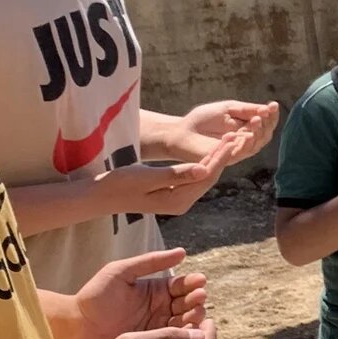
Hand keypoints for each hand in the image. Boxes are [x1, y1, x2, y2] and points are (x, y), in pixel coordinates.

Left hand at [69, 247, 207, 338]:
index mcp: (156, 292)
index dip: (193, 283)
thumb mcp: (121, 272)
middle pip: (188, 305)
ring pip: (186, 324)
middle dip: (197, 301)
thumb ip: (150, 262)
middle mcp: (161, 311)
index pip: (182, 286)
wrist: (76, 327)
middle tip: (198, 299)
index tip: (199, 282)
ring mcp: (159, 330)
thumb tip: (182, 252)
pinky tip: (189, 335)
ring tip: (196, 315)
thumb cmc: (95, 297)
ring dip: (195, 319)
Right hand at [106, 139, 239, 218]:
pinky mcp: (172, 193)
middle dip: (222, 156)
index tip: (230, 139)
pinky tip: (211, 151)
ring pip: (203, 177)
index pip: (206, 176)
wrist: (101, 195)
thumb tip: (204, 171)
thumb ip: (176, 174)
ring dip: (214, 158)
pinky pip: (194, 177)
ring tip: (228, 139)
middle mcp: (182, 203)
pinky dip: (203, 163)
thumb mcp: (147, 177)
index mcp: (177, 201)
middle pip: (208, 177)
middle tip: (236, 135)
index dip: (219, 157)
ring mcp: (178, 200)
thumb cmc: (119, 184)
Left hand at [182, 100, 279, 161]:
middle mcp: (245, 141)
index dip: (271, 115)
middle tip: (263, 114)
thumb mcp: (227, 109)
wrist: (182, 132)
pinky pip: (241, 153)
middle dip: (267, 124)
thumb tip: (266, 109)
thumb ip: (245, 110)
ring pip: (256, 145)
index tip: (273, 105)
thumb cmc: (203, 119)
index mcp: (246, 127)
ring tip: (256, 121)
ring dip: (258, 133)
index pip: (265, 123)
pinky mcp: (227, 158)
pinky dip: (246, 144)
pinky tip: (246, 134)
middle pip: (265, 136)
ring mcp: (237, 151)